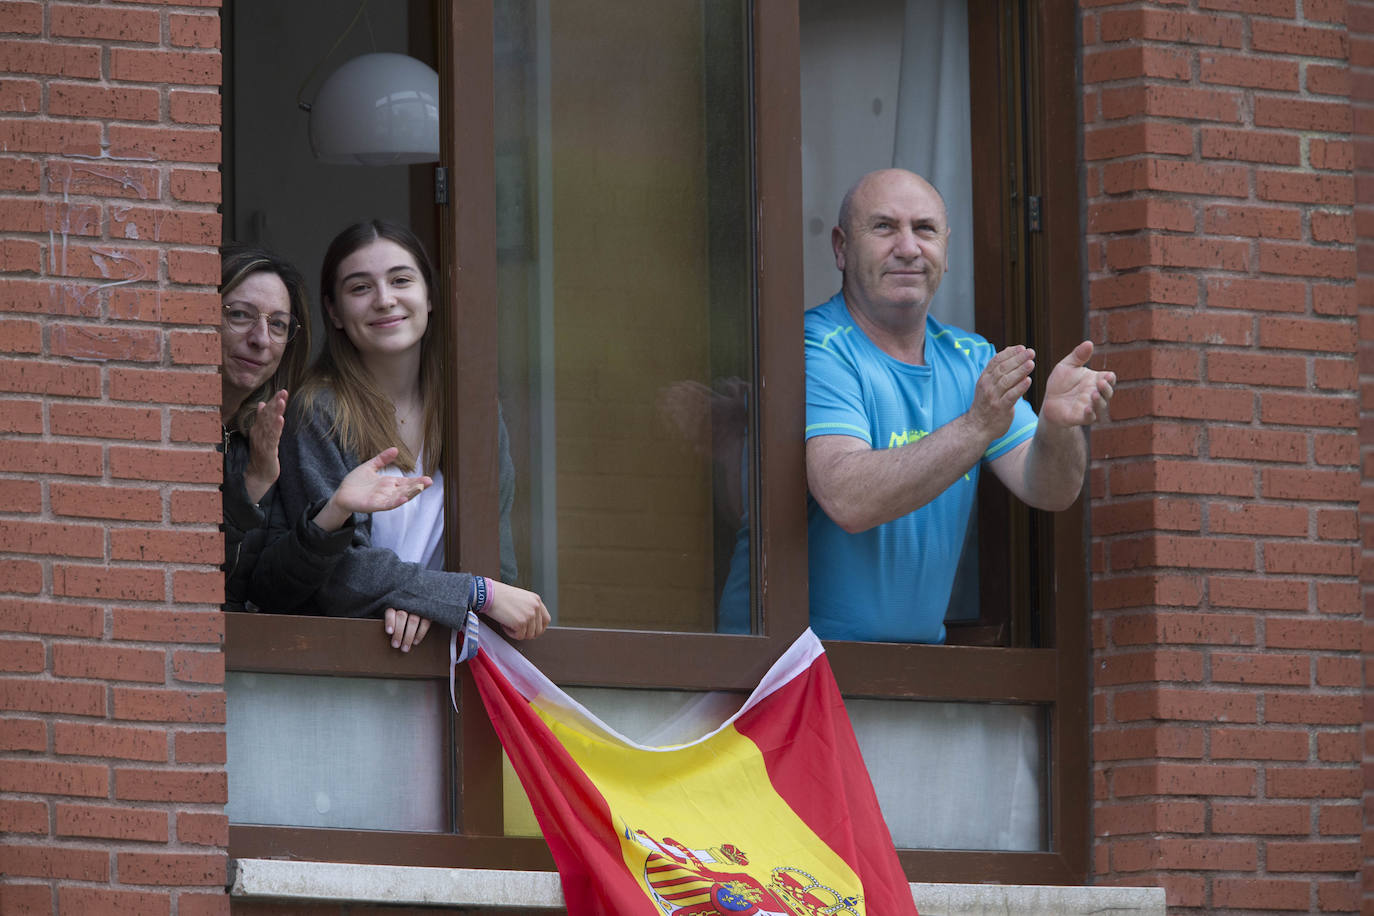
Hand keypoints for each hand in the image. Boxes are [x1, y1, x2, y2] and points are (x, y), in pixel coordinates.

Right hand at [243, 389, 287, 503]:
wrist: (258, 474)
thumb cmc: (262, 454)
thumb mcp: (262, 435)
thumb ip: (262, 419)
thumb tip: (261, 403)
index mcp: (258, 428)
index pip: (266, 412)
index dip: (274, 401)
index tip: (282, 391)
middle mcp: (258, 433)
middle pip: (267, 416)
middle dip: (275, 403)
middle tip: (283, 392)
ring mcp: (262, 442)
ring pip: (269, 424)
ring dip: (276, 412)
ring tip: (282, 402)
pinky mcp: (267, 451)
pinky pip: (272, 438)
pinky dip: (276, 428)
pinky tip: (281, 420)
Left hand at [312, 447, 433, 531]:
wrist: (342, 494)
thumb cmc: (355, 482)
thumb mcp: (370, 466)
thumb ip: (382, 459)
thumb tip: (395, 449)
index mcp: (389, 483)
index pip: (406, 482)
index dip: (417, 480)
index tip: (428, 478)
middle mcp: (388, 492)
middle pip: (406, 489)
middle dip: (418, 486)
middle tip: (429, 482)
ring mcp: (382, 499)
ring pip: (400, 497)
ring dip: (410, 494)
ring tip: (420, 488)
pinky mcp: (374, 505)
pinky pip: (387, 504)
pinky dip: (395, 502)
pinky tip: (403, 498)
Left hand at [384, 608, 431, 652]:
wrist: (422, 607)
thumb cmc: (401, 617)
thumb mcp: (394, 617)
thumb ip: (391, 623)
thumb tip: (388, 636)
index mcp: (395, 605)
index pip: (391, 612)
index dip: (390, 621)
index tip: (389, 632)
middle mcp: (407, 605)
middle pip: (401, 617)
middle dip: (398, 632)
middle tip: (396, 645)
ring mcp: (418, 609)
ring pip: (413, 621)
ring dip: (409, 636)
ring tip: (405, 648)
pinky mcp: (428, 614)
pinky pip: (425, 624)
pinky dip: (420, 634)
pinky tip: (415, 642)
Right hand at [484, 580, 550, 639]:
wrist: (489, 594)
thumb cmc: (500, 596)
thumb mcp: (521, 598)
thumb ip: (530, 608)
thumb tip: (532, 625)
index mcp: (536, 600)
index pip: (546, 620)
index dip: (539, 628)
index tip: (530, 631)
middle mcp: (535, 607)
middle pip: (538, 630)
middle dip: (527, 633)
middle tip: (516, 629)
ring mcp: (529, 615)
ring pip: (529, 635)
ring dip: (517, 632)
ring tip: (508, 623)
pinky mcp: (521, 622)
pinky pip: (519, 636)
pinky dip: (510, 633)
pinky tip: (504, 624)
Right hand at [968, 346, 1033, 442]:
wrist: (977, 427)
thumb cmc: (985, 405)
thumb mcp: (988, 386)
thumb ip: (999, 371)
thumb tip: (1012, 353)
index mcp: (984, 378)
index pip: (996, 361)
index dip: (1009, 353)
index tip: (1022, 347)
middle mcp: (987, 386)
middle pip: (1003, 368)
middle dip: (1017, 359)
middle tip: (1031, 352)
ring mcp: (993, 397)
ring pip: (1007, 380)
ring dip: (1020, 371)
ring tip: (1031, 363)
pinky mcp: (1000, 408)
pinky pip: (1011, 396)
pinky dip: (1020, 388)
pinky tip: (1028, 381)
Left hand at [1039, 340, 1114, 427]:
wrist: (1049, 401)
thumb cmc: (1061, 382)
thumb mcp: (1067, 366)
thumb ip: (1078, 355)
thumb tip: (1089, 343)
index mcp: (1095, 380)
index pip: (1109, 379)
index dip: (1110, 378)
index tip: (1108, 375)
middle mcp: (1095, 393)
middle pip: (1108, 392)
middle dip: (1107, 388)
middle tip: (1101, 383)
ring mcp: (1090, 406)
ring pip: (1101, 406)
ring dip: (1099, 401)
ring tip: (1094, 394)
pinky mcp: (1080, 417)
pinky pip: (1089, 418)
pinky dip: (1090, 414)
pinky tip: (1087, 408)